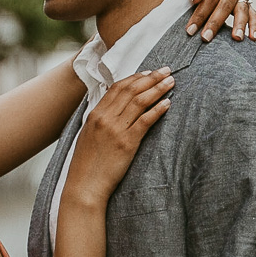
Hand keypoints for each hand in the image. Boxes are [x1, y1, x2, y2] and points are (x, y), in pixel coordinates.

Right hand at [65, 68, 173, 202]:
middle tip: (165, 70)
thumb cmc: (86, 164)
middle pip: (131, 90)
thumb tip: (114, 110)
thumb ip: (100, 120)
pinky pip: (145, 120)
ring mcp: (115, 129)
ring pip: (140, 101)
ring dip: (158, 89)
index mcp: (95, 114)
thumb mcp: (88, 135)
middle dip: (150, 77)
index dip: (135, 77)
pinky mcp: (127, 143)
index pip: (117, 87)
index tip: (148, 72)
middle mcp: (104, 118)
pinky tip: (168, 103)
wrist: (84, 186)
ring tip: (171, 82)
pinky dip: (158, 109)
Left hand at [183, 0, 255, 41]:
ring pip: (242, 11)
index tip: (190, 30)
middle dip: (214, 24)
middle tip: (205, 38)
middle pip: (225, 6)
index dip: (200, 15)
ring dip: (239, 26)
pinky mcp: (248, 3)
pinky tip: (253, 39)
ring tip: (236, 39)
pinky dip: (254, 26)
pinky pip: (254, 15)